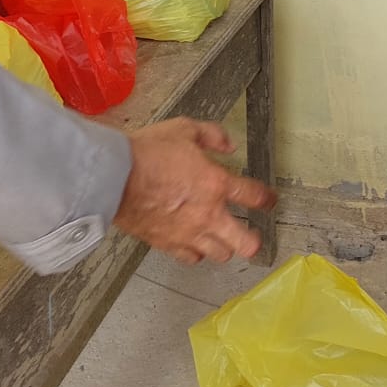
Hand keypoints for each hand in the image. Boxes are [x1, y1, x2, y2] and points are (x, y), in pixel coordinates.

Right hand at [113, 118, 276, 264]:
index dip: (267, 199)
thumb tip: (228, 145)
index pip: (253, 195)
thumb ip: (211, 135)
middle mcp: (208, 214)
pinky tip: (194, 245)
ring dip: (224, 247)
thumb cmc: (147, 152)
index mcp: (216, 183)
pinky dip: (196, 253)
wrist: (115, 176)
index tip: (270, 200)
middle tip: (254, 236)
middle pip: (245, 242)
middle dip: (254, 240)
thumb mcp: (183, 129)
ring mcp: (189, 233)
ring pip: (220, 254)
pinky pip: (191, 258)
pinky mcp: (168, 244)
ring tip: (223, 241)